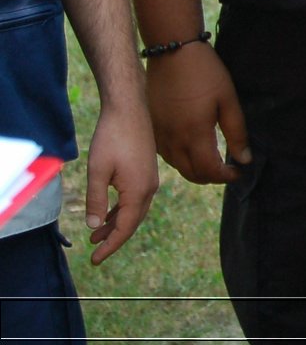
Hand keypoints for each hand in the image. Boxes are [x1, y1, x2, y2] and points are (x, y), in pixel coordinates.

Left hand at [82, 99, 157, 264]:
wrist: (130, 108)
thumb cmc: (112, 137)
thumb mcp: (97, 171)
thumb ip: (96, 200)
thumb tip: (95, 226)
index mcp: (139, 190)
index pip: (126, 227)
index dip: (110, 245)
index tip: (95, 259)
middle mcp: (149, 187)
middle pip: (133, 222)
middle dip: (114, 238)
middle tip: (94, 253)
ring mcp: (150, 178)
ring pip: (135, 210)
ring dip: (117, 224)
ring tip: (96, 235)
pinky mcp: (146, 171)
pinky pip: (135, 198)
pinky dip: (122, 210)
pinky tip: (109, 212)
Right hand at [143, 42, 249, 184]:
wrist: (172, 52)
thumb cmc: (205, 73)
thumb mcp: (228, 100)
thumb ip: (237, 133)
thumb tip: (245, 160)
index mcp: (194, 133)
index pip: (209, 170)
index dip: (226, 177)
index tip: (239, 172)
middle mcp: (172, 139)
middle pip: (191, 174)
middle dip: (211, 177)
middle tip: (227, 170)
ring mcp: (158, 134)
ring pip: (177, 166)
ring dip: (195, 171)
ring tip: (212, 162)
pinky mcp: (151, 127)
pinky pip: (164, 155)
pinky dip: (180, 160)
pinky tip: (191, 151)